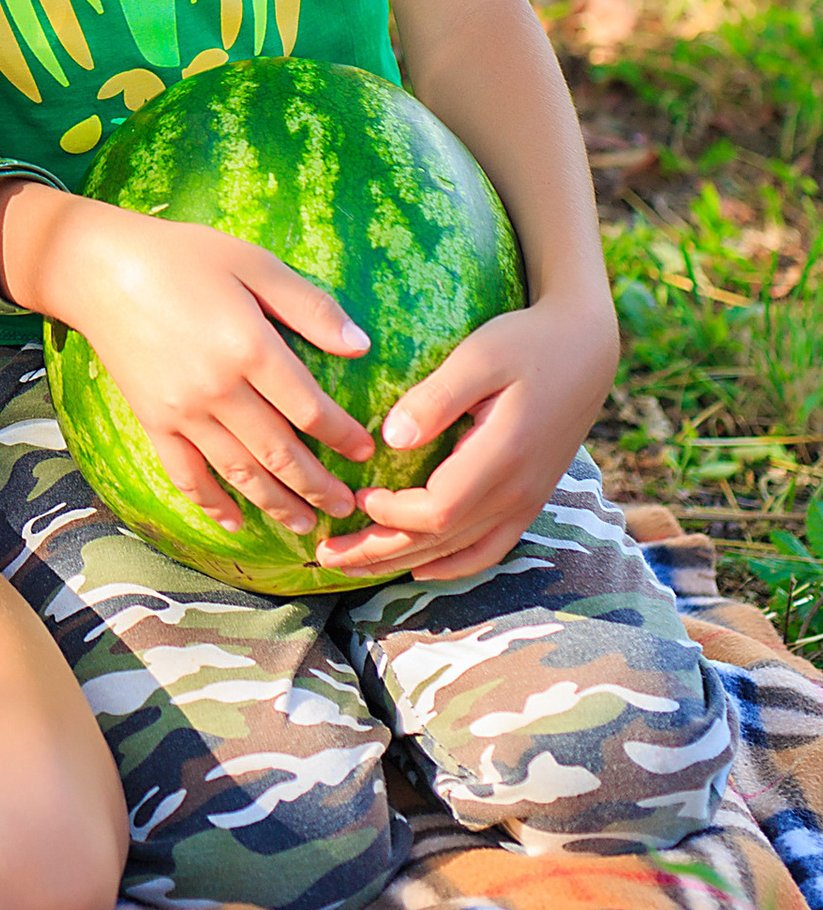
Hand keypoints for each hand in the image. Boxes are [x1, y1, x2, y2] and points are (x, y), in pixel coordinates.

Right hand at [20, 194, 377, 540]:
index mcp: (250, 348)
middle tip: (349, 506)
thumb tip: (360, 345)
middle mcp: (219, 390)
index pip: (311, 410)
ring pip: (241, 474)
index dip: (343, 437)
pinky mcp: (153, 421)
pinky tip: (236, 523)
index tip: (365, 452)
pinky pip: (186, 476)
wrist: (99, 267)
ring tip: (307, 525)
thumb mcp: (253, 262)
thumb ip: (308, 305)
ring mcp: (182, 412)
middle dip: (320, 487)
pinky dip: (213, 505)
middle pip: (281, 454)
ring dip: (279, 505)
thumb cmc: (182, 256)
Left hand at [310, 289, 618, 583]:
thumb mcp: (480, 355)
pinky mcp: (528, 501)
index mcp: (502, 456)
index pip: (438, 510)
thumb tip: (390, 439)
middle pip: (440, 541)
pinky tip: (419, 567)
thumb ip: (437, 397)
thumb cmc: (526, 342)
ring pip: (459, 552)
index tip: (355, 494)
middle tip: (325, 555)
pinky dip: (451, 564)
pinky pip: (488, 549)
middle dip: (379, 551)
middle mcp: (516, 492)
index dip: (391, 513)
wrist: (585, 349)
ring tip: (352, 564)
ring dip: (402, 561)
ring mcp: (525, 502)